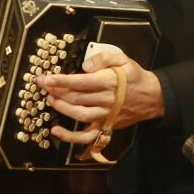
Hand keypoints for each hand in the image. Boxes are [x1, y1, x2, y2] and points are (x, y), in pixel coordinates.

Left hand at [37, 48, 163, 146]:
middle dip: (56, 91)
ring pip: (79, 115)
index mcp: (110, 82)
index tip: (47, 78)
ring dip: (62, 108)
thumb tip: (85, 65)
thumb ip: (105, 57)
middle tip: (42, 85)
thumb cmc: (133, 76)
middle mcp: (106, 100)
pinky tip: (55, 130)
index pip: (82, 82)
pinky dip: (70, 137)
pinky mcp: (105, 127)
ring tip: (50, 99)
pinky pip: (86, 136)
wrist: (151, 97)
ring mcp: (105, 116)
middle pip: (77, 98)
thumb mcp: (123, 59)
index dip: (62, 81)